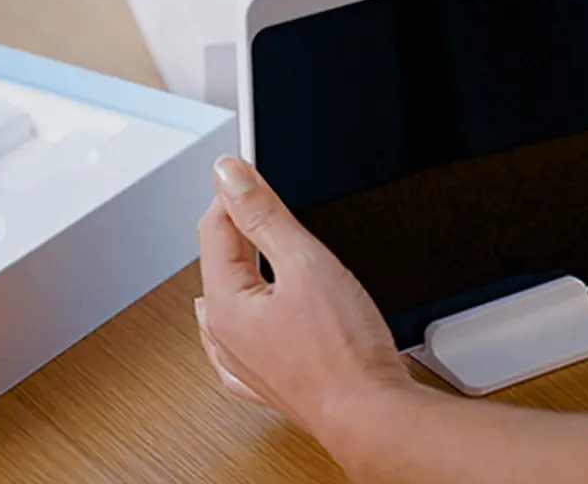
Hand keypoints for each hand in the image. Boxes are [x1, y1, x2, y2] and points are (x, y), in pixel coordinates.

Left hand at [195, 156, 409, 439]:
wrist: (373, 415)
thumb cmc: (344, 352)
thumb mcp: (304, 262)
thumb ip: (263, 214)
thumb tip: (228, 175)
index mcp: (225, 306)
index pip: (214, 230)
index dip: (233, 194)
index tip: (249, 171)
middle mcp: (226, 338)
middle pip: (220, 263)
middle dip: (242, 228)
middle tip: (268, 201)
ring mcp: (246, 363)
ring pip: (229, 301)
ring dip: (244, 268)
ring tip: (265, 243)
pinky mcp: (271, 381)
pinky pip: (242, 341)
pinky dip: (248, 315)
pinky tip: (252, 313)